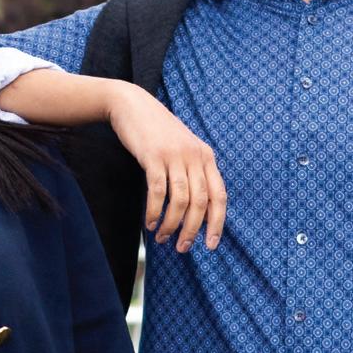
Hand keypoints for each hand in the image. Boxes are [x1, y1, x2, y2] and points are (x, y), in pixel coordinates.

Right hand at [105, 86, 227, 253]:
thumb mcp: (183, 149)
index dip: (217, 223)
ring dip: (172, 224)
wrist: (133, 105)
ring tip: (163, 238)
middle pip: (201, 202)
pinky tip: (150, 223)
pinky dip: (155, 211)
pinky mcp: (154, 156)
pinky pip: (158, 191)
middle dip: (192, 230)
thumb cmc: (157, 133)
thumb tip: (196, 210)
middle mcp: (195, 156)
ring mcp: (175, 155)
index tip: (210, 245)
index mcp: (206, 157)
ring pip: (180, 200)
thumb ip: (193, 172)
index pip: (219, 196)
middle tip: (182, 248)